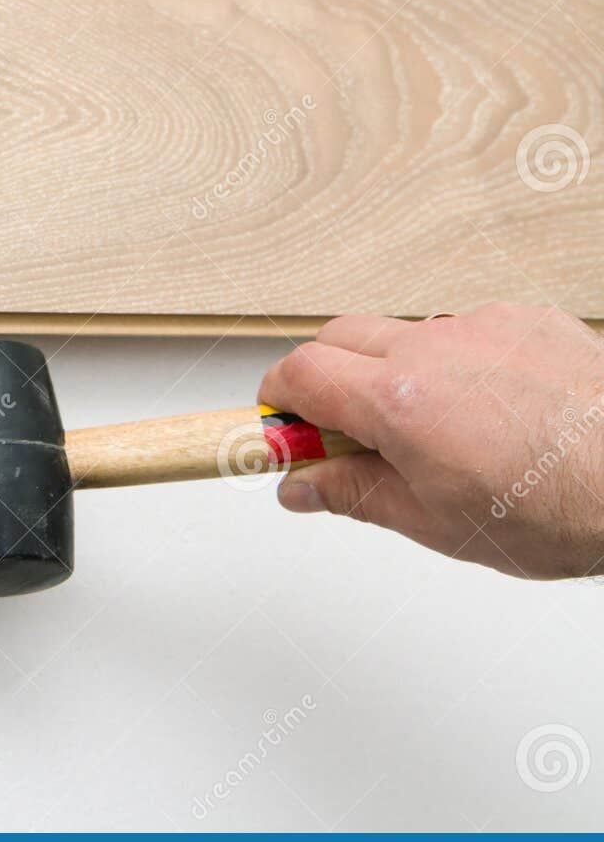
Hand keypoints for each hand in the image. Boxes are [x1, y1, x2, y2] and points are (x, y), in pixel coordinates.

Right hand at [260, 303, 603, 578]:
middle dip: (326, 380)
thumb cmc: (564, 507)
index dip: (278, 403)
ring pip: (402, 333)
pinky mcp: (525, 317)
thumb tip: (303, 487)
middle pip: (336, 339)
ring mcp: (481, 325)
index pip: (297, 374)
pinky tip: (489, 410)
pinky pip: (463, 329)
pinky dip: (457, 362)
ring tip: (435, 432)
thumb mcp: (437, 523)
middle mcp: (433, 347)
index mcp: (399, 401)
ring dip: (393, 371)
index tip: (282, 432)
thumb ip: (354, 494)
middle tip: (347, 435)